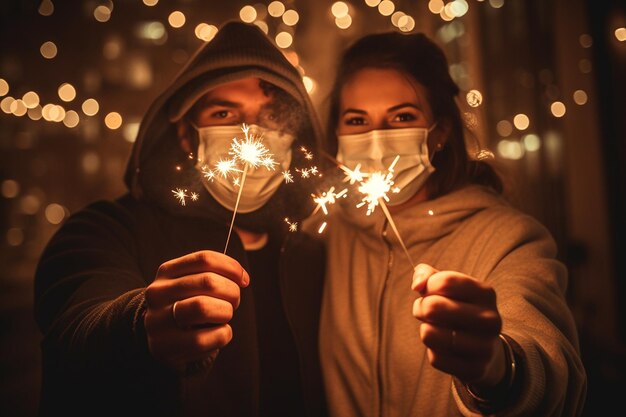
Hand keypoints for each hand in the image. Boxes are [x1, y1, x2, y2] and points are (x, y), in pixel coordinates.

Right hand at [144, 250, 249, 371]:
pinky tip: (216, 335)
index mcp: (167, 272)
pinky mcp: (167, 347)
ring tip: (223, 317)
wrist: (161, 344)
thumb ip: (214, 275)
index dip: (231, 267)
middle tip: (233, 302)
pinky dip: (223, 335)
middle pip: (208, 282)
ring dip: (225, 312)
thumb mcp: (192, 286)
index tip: (243, 280)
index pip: (205, 259)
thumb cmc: (186, 309)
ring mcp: (159, 321)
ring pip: (204, 307)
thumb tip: (242, 278)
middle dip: (232, 292)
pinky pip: (208, 337)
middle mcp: (158, 293)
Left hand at [411, 263, 505, 387]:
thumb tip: (417, 285)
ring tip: (434, 328)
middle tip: (425, 312)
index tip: (428, 291)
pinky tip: (445, 348)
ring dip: (425, 330)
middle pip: (433, 307)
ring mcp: (485, 346)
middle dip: (420, 308)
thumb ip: (428, 275)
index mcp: (485, 293)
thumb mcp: (448, 287)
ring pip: (429, 334)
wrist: (485, 349)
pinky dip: (433, 352)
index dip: (428, 285)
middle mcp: (490, 319)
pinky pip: (435, 358)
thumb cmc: (459, 309)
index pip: (444, 281)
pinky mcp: (475, 369)